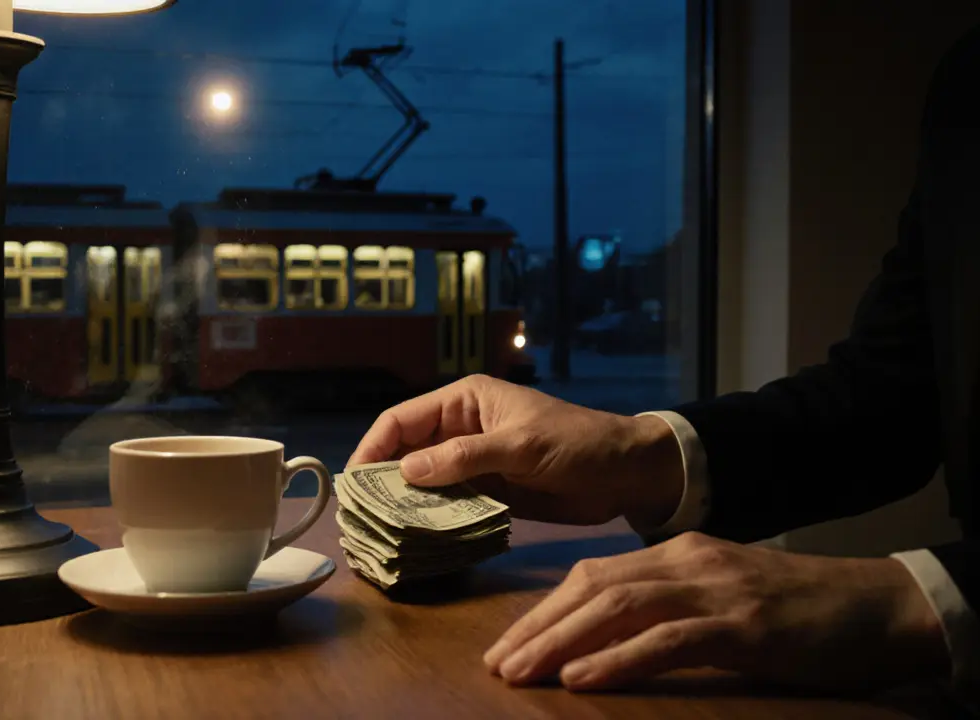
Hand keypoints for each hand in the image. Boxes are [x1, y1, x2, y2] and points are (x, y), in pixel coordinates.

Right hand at [348, 375, 681, 525]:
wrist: (626, 473)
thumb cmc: (579, 443)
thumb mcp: (522, 445)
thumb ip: (466, 457)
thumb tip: (405, 471)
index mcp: (465, 401)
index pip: (401, 420)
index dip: (372, 449)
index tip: (353, 484)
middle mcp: (460, 428)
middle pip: (404, 452)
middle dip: (380, 481)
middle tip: (358, 518)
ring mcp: (471, 462)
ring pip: (421, 482)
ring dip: (401, 505)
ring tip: (376, 535)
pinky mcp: (486, 491)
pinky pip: (446, 504)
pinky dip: (429, 520)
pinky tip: (414, 540)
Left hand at [484, 532, 948, 691]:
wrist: (881, 605)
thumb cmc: (802, 611)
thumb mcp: (725, 597)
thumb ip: (671, 607)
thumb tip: (608, 641)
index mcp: (679, 552)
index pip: (592, 575)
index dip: (544, 610)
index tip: (507, 645)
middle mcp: (687, 561)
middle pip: (591, 587)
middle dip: (538, 627)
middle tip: (497, 665)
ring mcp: (715, 589)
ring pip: (618, 608)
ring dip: (561, 642)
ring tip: (521, 673)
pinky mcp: (742, 625)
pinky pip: (667, 640)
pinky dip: (618, 659)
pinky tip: (581, 679)